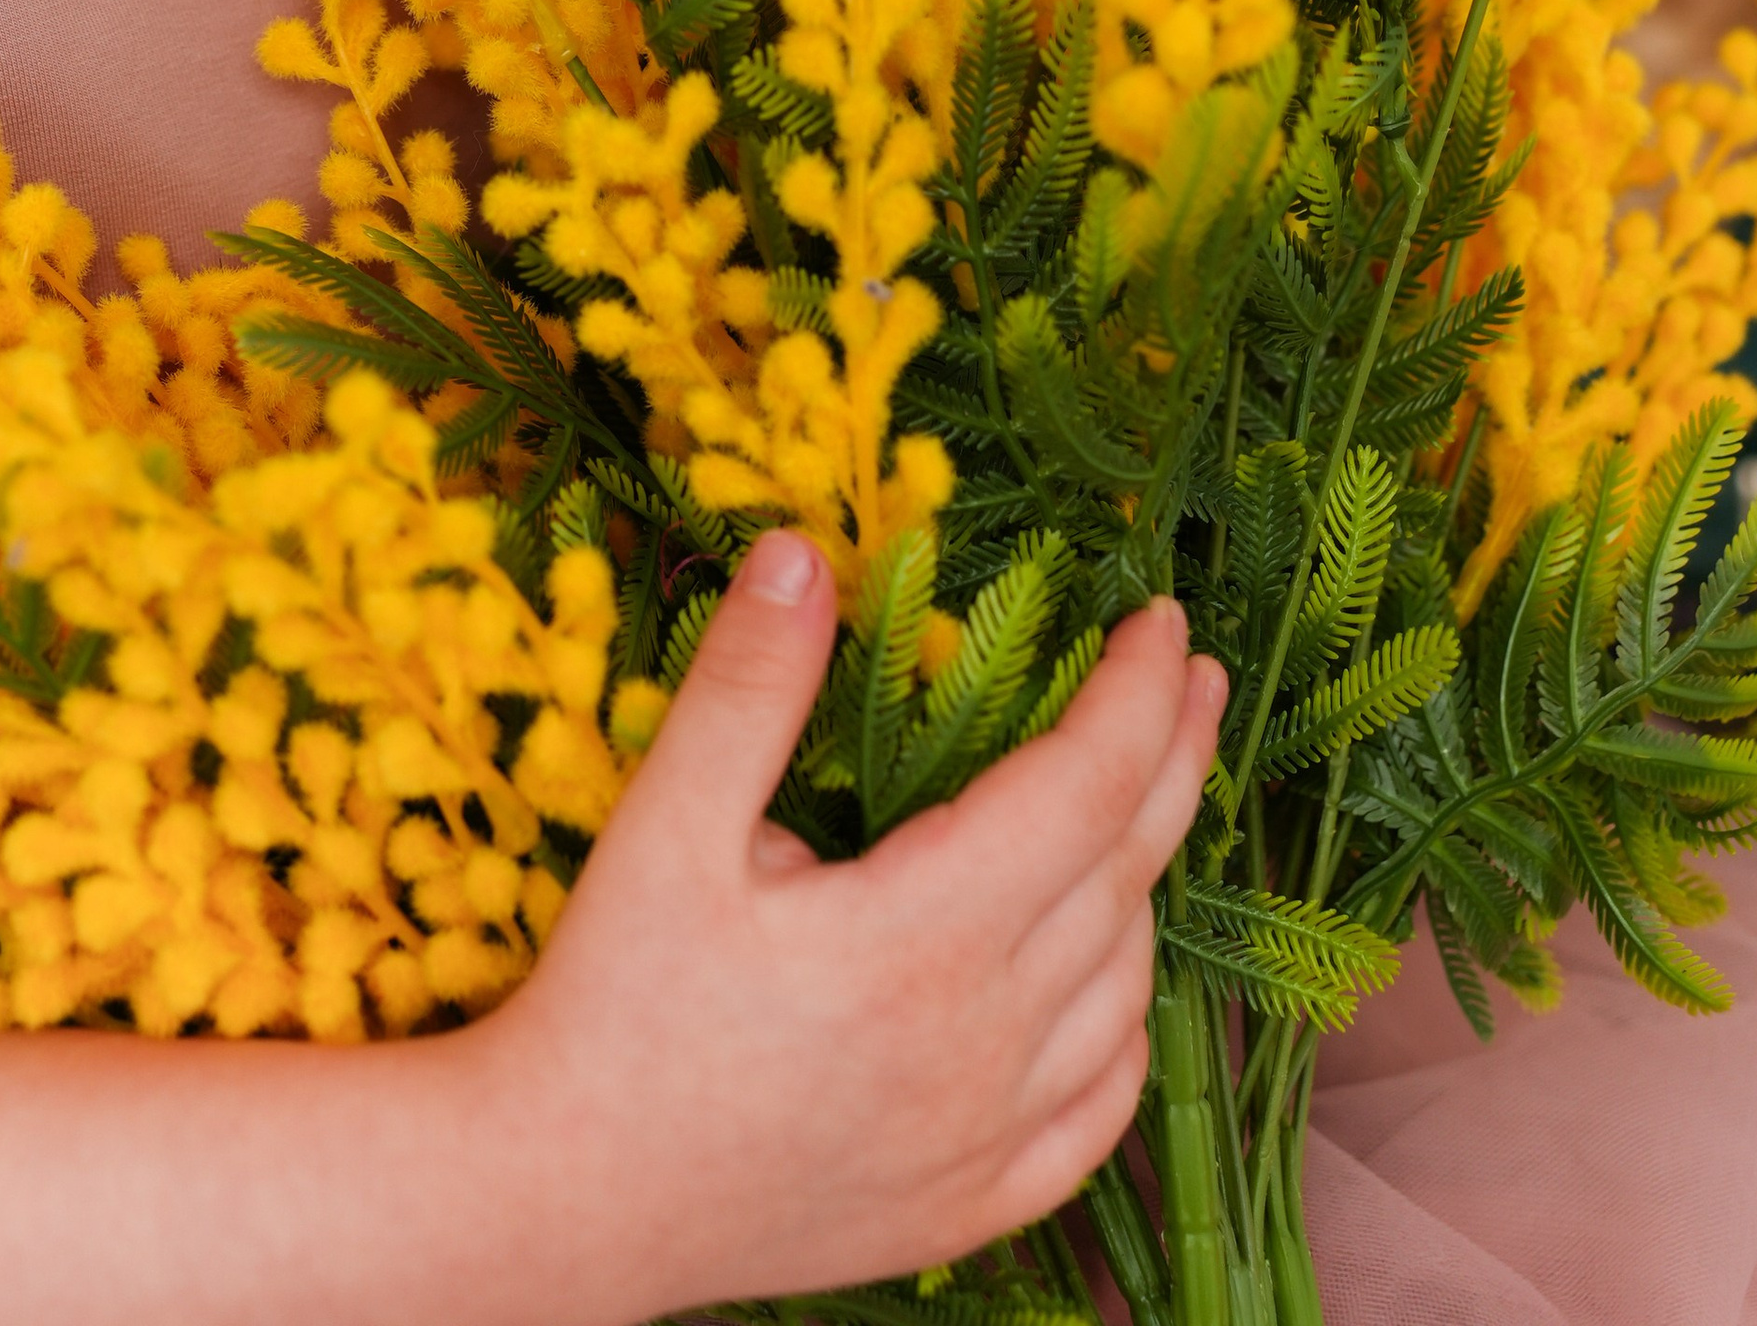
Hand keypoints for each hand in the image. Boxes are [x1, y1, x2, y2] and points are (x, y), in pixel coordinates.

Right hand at [476, 540, 1225, 1321]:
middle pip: (1129, 873)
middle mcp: (984, 1043)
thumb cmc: (612, 1007)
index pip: (1085, 785)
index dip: (1137, 694)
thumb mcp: (663, 826)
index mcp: (925, 938)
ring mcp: (986, 1139)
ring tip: (1136, 800)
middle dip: (1174, 757)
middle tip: (1192, 672)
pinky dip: (1128, 1027)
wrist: (563, 1203)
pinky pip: (1098, 1113)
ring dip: (1147, 880)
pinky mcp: (966, 1207)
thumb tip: (805, 550)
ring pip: (1127, 991)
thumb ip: (749, 685)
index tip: (1158, 618)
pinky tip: (1114, 988)